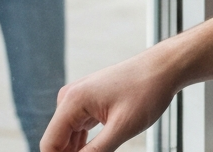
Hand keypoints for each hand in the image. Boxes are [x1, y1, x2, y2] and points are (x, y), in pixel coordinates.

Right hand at [41, 49, 179, 151]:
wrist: (163, 68)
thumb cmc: (147, 90)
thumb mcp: (122, 128)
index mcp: (72, 101)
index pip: (50, 144)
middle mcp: (70, 98)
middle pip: (58, 141)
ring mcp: (78, 99)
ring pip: (68, 137)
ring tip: (102, 151)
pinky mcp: (88, 103)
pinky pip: (78, 130)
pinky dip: (84, 144)